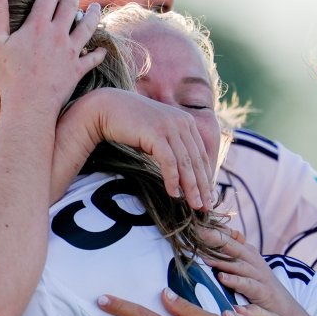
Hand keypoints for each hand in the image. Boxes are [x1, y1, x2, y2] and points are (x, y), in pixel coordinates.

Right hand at [0, 0, 105, 118]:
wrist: (29, 105)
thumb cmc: (8, 76)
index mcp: (38, 25)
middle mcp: (58, 34)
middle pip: (70, 6)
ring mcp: (71, 52)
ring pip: (88, 27)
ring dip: (93, 15)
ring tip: (96, 7)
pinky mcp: (78, 69)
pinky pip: (93, 58)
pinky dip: (99, 53)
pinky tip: (102, 49)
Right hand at [83, 88, 212, 209]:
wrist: (107, 108)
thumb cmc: (131, 125)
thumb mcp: (157, 134)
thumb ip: (171, 146)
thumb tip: (181, 172)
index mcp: (186, 122)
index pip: (201, 154)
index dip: (206, 177)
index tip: (208, 196)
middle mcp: (182, 122)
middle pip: (197, 161)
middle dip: (203, 186)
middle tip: (206, 207)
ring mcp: (169, 127)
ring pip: (186, 163)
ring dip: (191, 187)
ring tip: (194, 205)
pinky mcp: (156, 133)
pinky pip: (169, 161)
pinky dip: (173, 179)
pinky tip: (174, 194)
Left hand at [201, 228, 316, 315]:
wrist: (285, 308)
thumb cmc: (259, 287)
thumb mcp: (245, 268)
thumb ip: (229, 256)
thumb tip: (206, 246)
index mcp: (247, 252)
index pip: (228, 237)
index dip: (212, 230)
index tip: (193, 224)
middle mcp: (253, 260)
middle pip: (232, 246)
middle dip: (214, 239)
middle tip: (196, 233)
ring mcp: (259, 274)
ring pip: (238, 264)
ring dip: (220, 260)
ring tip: (203, 257)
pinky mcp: (262, 290)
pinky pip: (247, 284)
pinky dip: (235, 280)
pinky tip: (222, 278)